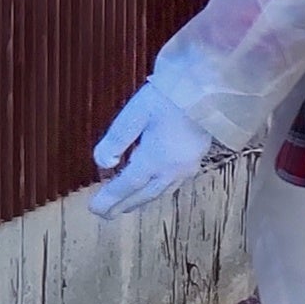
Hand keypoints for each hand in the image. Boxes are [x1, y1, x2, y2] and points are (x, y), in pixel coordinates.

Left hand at [87, 81, 214, 218]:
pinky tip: (152, 186)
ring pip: (159, 192)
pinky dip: (156, 191)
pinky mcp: (197, 160)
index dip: (109, 198)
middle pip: (143, 194)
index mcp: (155, 159)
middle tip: (105, 214)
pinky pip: (172, 185)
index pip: (127, 185)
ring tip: (126, 206)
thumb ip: (117, 139)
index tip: (94, 209)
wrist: (211, 89)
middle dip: (123, 205)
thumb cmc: (170, 96)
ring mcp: (188, 167)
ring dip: (140, 200)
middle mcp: (172, 169)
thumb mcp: (136, 112)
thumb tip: (103, 163)